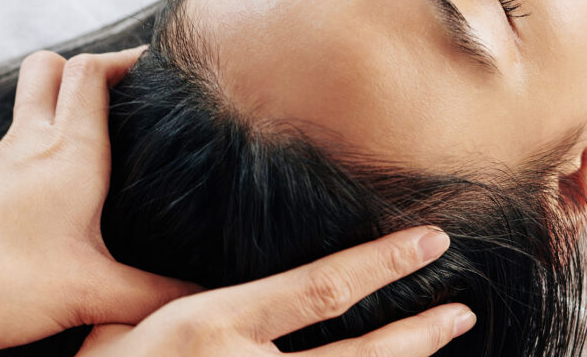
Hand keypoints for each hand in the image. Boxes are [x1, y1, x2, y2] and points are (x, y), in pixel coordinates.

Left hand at [0, 47, 198, 352]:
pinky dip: (38, 146)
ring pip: (29, 105)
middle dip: (90, 67)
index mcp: (68, 151)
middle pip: (53, 67)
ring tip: (99, 141)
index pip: (94, 70)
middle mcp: (29, 143)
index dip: (130, 58)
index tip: (164, 66)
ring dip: (60, 104)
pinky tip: (55, 192)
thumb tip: (201, 298)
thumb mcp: (89, 295)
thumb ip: (153, 296)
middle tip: (126, 94)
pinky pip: (13, 145)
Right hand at [77, 226, 475, 355]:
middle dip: (416, 334)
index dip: (381, 265)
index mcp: (210, 328)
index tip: (431, 242)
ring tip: (444, 337)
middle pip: (354, 355)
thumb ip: (178, 300)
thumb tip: (227, 279)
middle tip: (462, 310)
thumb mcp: (124, 321)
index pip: (318, 290)